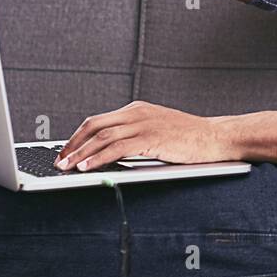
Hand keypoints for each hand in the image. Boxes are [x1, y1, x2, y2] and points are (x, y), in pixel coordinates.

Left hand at [53, 101, 238, 172]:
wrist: (217, 137)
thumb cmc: (190, 138)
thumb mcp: (158, 131)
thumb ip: (135, 136)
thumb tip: (109, 154)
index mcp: (137, 109)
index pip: (99, 120)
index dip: (78, 137)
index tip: (65, 151)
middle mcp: (138, 112)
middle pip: (94, 125)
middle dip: (73, 144)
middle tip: (59, 160)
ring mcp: (145, 124)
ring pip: (102, 136)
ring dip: (80, 153)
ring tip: (66, 166)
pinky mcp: (152, 138)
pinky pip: (118, 147)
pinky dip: (98, 157)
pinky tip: (87, 167)